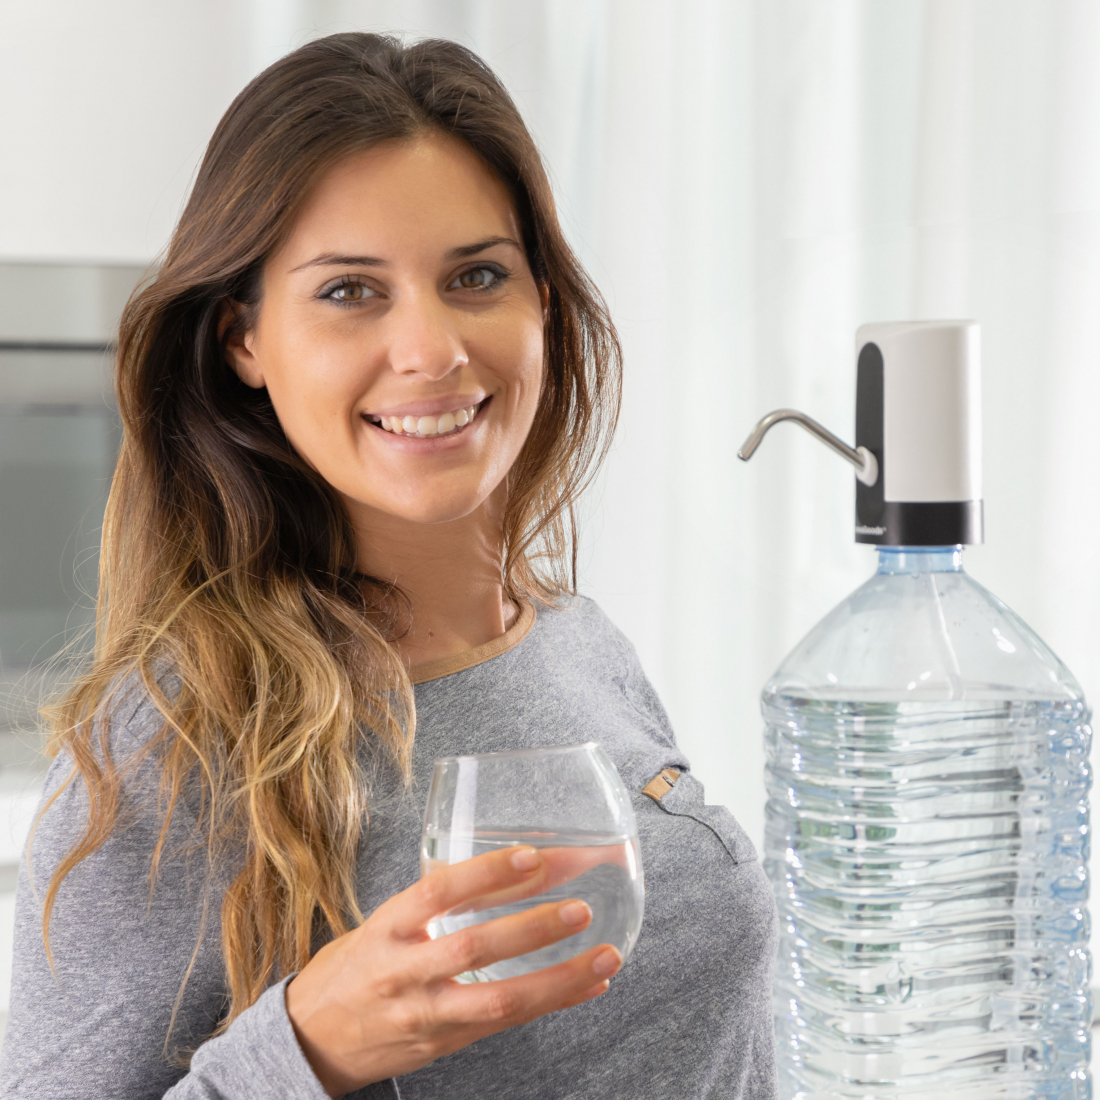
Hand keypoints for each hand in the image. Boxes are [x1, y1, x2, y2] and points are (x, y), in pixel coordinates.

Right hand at [284, 846, 622, 1097]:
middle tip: (580, 907)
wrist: (312, 1040)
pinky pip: (506, 1025)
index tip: (530, 855)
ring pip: (498, 1001)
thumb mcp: (381, 924)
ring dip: (558, 978)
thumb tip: (507, 867)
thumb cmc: (354, 968)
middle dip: (531, 928)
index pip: (437, 892)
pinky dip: (553, 1002)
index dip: (485, 873)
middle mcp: (404, 972)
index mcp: (386, 928)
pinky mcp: (444, 1043)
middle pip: (472, 949)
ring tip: (605, 954)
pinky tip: (590, 985)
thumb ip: (433, 903)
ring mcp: (425, 1013)